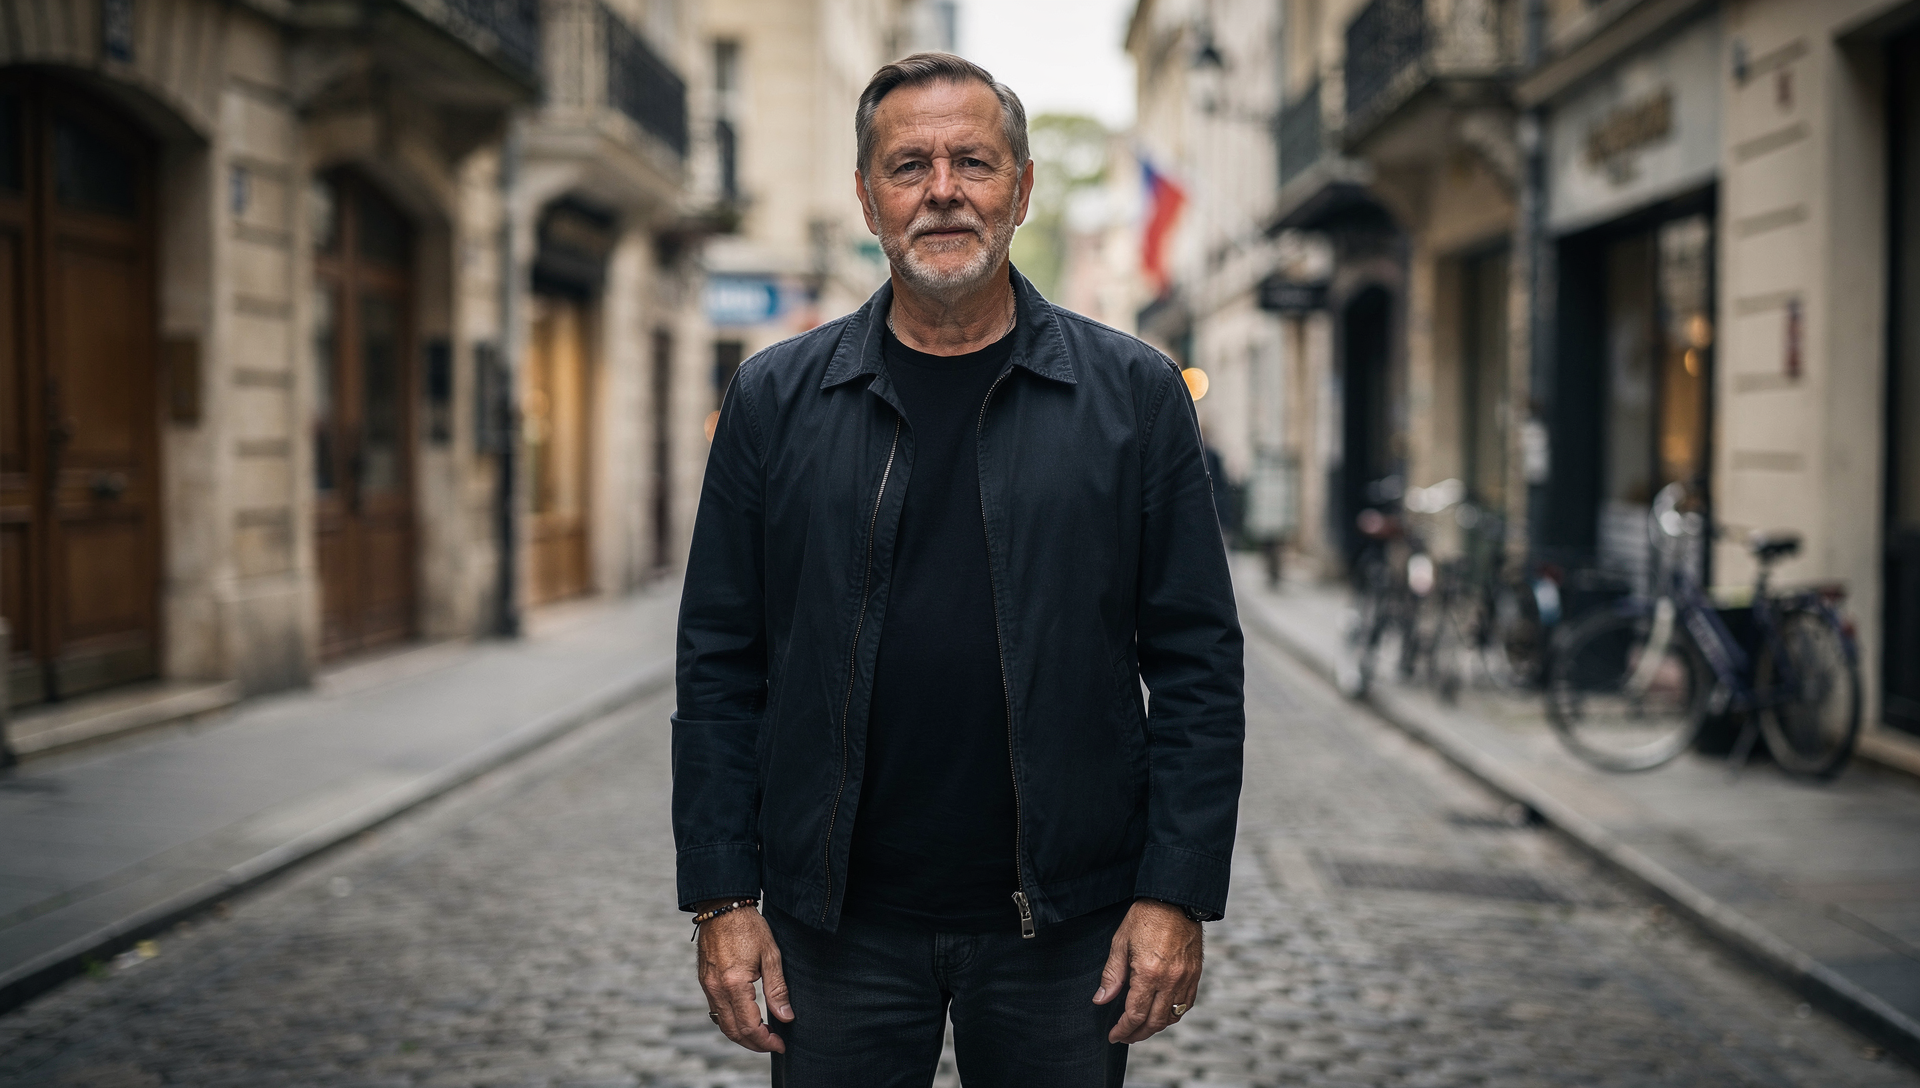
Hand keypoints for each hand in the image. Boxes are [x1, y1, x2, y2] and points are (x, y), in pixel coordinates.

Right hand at [695, 902, 793, 1052]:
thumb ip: (778, 989)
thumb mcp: (771, 955)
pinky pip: (716, 1011)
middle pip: (733, 1032)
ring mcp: (708, 986)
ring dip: (742, 1036)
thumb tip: (786, 1017)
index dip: (766, 1041)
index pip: (749, 1026)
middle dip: (754, 1044)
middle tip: (774, 1044)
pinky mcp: (705, 982)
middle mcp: (717, 989)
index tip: (781, 1043)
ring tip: (762, 1035)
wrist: (722, 906)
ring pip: (723, 1024)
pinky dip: (730, 1023)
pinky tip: (745, 1019)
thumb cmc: (748, 927)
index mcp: (734, 984)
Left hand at [1092, 898, 1202, 1043]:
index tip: (1114, 1035)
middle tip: (1125, 1036)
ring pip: (1172, 1017)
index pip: (1135, 1014)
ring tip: (1141, 1028)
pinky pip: (1186, 1004)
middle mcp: (1170, 980)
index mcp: (1149, 973)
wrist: (1175, 900)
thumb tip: (1101, 999)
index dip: (1123, 1029)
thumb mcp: (1120, 943)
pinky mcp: (1195, 974)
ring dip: (1156, 1027)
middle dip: (1138, 1034)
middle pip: (1155, 1022)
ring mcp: (1186, 978)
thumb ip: (1112, 975)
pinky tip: (1161, 1013)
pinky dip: (1173, 1014)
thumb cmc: (1145, 917)